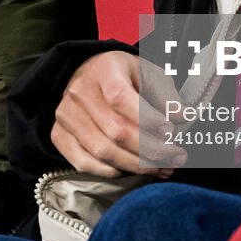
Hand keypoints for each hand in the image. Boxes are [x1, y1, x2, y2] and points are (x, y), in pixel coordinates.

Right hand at [51, 51, 185, 177]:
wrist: (91, 75)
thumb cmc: (126, 77)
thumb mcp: (150, 74)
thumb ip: (166, 96)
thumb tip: (182, 118)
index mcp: (103, 69)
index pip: (120, 98)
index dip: (147, 119)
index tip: (171, 132)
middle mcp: (79, 91)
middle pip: (115, 131)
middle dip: (151, 150)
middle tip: (176, 158)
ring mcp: (65, 114)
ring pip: (102, 151)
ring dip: (137, 166)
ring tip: (162, 167)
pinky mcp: (59, 134)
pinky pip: (84, 163)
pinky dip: (111, 171)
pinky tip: (132, 169)